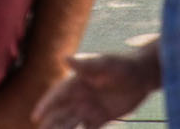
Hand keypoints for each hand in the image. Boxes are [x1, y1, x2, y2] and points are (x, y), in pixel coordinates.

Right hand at [33, 51, 158, 128]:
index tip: (35, 116)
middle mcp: (80, 96)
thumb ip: (87, 64)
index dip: (45, 105)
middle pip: (60, 112)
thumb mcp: (107, 64)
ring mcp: (89, 108)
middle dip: (50, 123)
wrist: (144, 75)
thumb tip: (65, 58)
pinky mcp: (100, 118)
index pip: (57, 95)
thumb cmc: (124, 65)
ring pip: (70, 124)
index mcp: (77, 82)